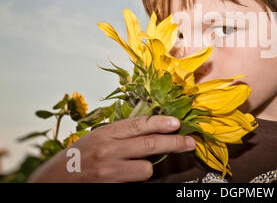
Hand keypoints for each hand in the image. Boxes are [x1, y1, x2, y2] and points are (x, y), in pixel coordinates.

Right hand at [28, 115, 195, 181]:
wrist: (54, 181)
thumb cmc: (79, 156)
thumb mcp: (98, 137)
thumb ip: (122, 133)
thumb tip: (152, 127)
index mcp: (106, 132)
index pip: (139, 124)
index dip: (161, 122)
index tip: (177, 123)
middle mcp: (108, 149)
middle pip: (149, 144)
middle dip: (174, 143)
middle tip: (190, 142)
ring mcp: (110, 170)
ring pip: (146, 168)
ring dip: (148, 167)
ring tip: (136, 166)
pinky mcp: (112, 185)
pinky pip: (137, 181)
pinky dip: (137, 179)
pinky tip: (128, 176)